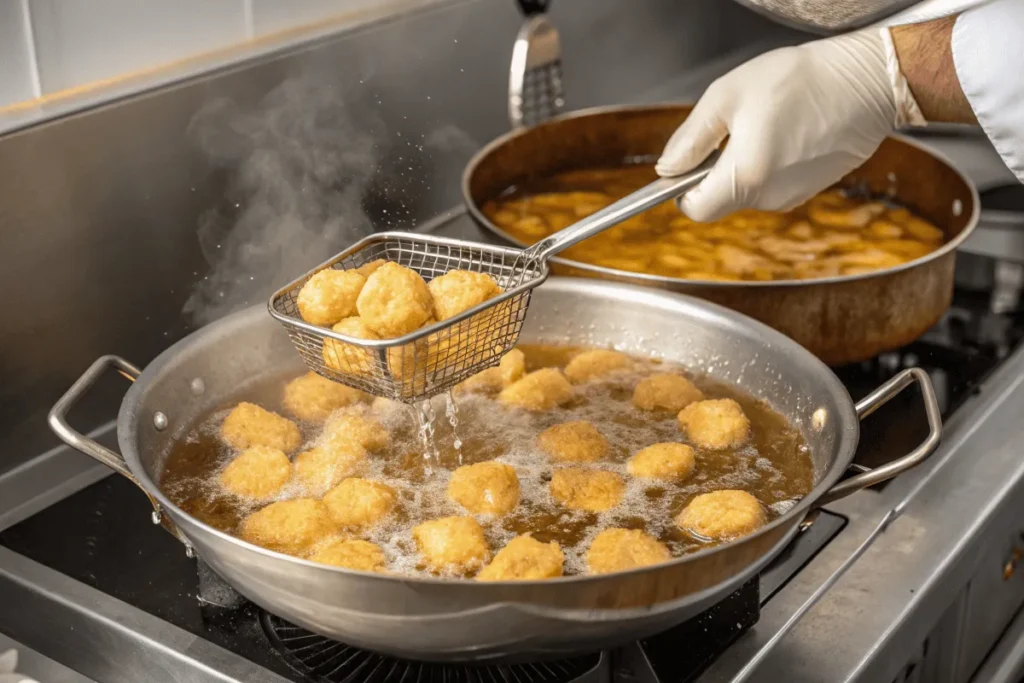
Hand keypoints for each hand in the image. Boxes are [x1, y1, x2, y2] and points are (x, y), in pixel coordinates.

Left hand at [656, 29, 910, 221]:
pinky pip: (774, 185)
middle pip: (721, 202)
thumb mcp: (727, 97)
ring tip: (764, 125)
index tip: (686, 167)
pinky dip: (770, 165)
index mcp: (746, 177)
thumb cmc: (800, 80)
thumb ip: (691, 139)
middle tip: (730, 132)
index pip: (696, 210)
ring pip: (747, 193)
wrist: (866, 80)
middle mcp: (770, 197)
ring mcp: (793, 196)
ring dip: (744, 167)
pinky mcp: (811, 189)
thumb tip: (666, 169)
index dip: (682, 192)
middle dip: (715, 174)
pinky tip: (784, 133)